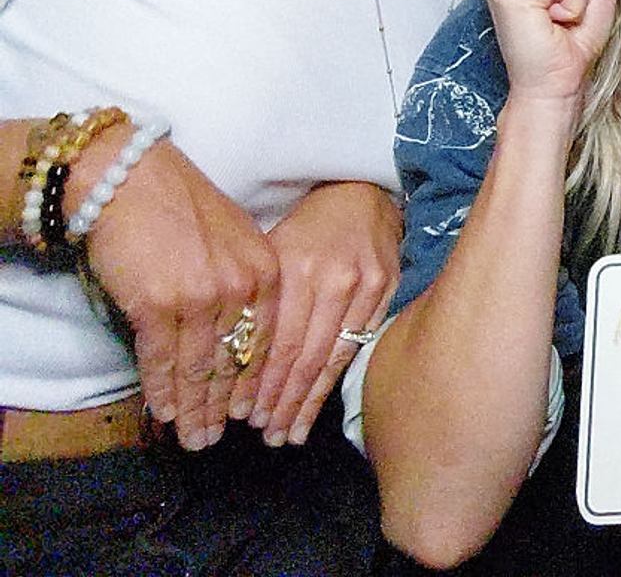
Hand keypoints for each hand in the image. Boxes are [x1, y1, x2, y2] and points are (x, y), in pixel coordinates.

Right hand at [77, 135, 279, 450]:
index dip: (257, 384)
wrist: (130, 178)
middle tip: (216, 439)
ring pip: (198, 368)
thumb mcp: (235, 240)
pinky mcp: (158, 305)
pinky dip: (162, 391)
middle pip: (235, 362)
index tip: (251, 414)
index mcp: (267, 269)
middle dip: (225, 407)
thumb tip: (243, 337)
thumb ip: (247, 284)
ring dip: (193, 409)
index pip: (267, 342)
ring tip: (192, 438)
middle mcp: (241, 286)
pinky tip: (163, 412)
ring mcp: (201, 297)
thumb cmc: (182, 206)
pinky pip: (162, 360)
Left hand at [245, 181, 401, 445]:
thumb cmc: (306, 225)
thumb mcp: (271, 249)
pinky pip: (358, 345)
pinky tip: (318, 406)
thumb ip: (257, 299)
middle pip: (304, 356)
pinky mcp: (388, 290)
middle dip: (281, 401)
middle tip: (265, 433)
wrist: (361, 194)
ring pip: (332, 358)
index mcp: (295, 266)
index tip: (243, 415)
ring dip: (307, 401)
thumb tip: (226, 361)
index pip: (277, 340)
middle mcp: (332, 278)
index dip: (260, 383)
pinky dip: (335, 381)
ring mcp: (366, 286)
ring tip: (288, 433)